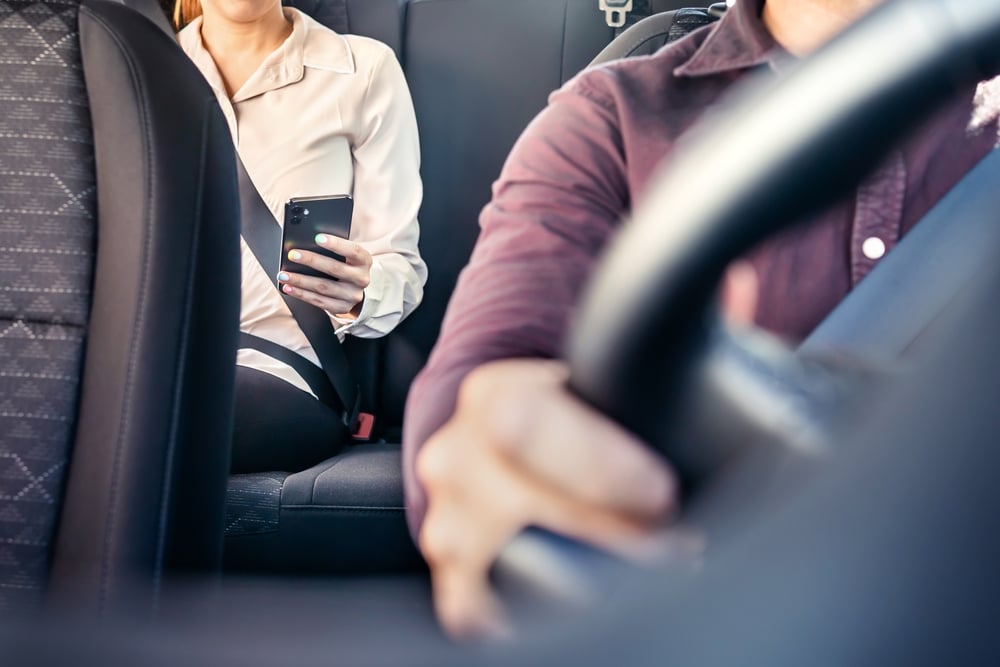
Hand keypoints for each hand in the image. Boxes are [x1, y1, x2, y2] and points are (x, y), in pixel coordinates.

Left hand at [277, 234, 372, 317]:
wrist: (356, 289)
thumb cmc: (347, 265)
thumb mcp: (347, 256)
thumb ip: (334, 249)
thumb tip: (307, 243)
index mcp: (364, 261)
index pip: (353, 251)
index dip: (336, 244)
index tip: (317, 237)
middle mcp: (361, 279)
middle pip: (335, 269)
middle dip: (311, 261)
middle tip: (292, 255)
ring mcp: (352, 295)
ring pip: (323, 287)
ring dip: (300, 280)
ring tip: (283, 274)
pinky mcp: (341, 307)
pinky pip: (318, 301)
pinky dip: (301, 294)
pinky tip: (289, 287)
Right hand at [414, 263, 756, 638]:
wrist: (499, 440)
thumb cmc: (568, 412)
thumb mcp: (607, 373)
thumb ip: (664, 334)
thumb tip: (741, 283)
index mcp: (495, 394)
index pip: (529, 426)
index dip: (601, 466)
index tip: (661, 493)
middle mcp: (458, 453)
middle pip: (520, 503)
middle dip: (604, 531)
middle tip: (668, 543)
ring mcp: (447, 517)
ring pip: (503, 561)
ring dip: (573, 576)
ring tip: (633, 574)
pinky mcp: (452, 572)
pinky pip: (475, 610)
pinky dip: (522, 612)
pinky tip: (572, 602)